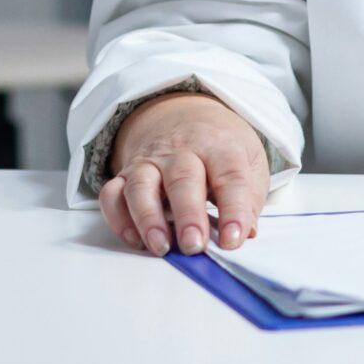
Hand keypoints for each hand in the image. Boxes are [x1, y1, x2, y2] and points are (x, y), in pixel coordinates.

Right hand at [97, 92, 268, 257]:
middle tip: (194, 246)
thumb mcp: (250, 162)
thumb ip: (249, 198)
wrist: (184, 115)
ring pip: (142, 186)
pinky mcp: (127, 174)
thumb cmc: (221, 149)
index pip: (230, 176)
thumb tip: (247, 232)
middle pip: (183, 179)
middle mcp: (182, 151)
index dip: (234, 210)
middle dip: (188, 215)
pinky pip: (113, 194)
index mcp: (220, 147)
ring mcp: (150, 162)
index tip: (232, 240)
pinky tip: (135, 240)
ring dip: (149, 219)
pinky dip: (119, 218)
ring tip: (161, 248)